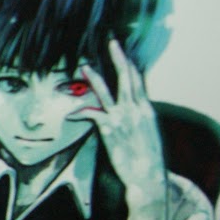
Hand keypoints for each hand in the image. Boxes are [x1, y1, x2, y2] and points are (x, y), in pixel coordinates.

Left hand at [71, 39, 167, 208]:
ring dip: (96, 77)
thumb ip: (140, 120)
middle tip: (112, 42)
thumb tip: (133, 112)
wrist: (149, 176)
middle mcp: (136, 110)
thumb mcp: (148, 134)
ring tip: (86, 65)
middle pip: (128, 78)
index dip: (131, 66)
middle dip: (119, 59)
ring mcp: (123, 119)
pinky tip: (71, 113)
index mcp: (147, 110)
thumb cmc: (147, 158)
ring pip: (108, 92)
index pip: (139, 81)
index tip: (124, 53)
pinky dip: (81, 111)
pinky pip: (93, 114)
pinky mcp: (110, 130)